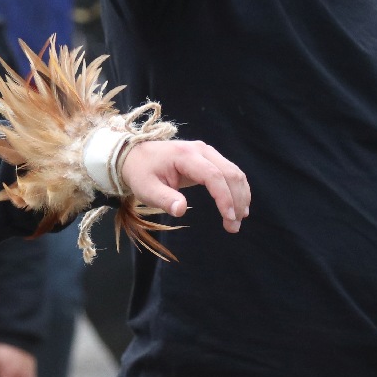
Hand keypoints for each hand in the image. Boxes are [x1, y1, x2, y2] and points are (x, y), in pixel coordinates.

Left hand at [123, 139, 250, 233]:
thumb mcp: (146, 189)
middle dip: (237, 201)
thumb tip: (181, 210)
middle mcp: (200, 150)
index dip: (224, 197)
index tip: (229, 218)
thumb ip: (164, 199)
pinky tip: (239, 208)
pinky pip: (230, 172)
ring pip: (234, 173)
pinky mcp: (209, 158)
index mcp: (185, 155)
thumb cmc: (141, 173)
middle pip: (229, 174)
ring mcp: (207, 152)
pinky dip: (237, 190)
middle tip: (234, 227)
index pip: (213, 176)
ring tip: (238, 221)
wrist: (135, 156)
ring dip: (241, 197)